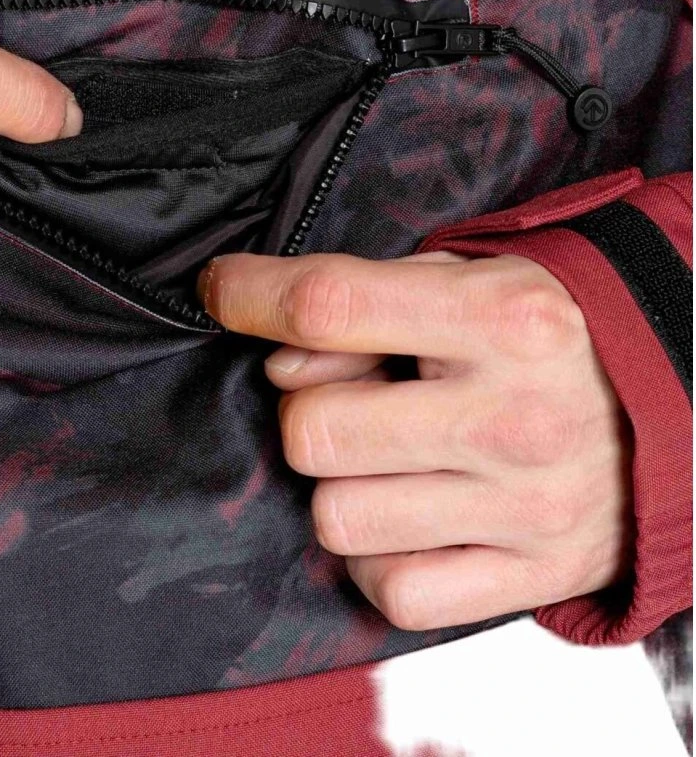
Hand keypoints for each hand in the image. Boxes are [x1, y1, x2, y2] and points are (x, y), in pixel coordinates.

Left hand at [200, 250, 632, 628]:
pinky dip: (380, 558)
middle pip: (314, 432)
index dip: (250, 296)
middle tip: (350, 395)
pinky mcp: (534, 577)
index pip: (331, 307)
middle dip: (306, 409)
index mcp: (499, 320)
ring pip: (338, 518)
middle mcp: (514, 415)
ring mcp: (525, 506)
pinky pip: (393, 591)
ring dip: (342, 485)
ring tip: (388, 456)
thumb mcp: (470, 280)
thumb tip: (279, 357)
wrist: (671, 406)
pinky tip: (411, 515)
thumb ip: (370, 302)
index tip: (220, 290)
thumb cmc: (546, 335)